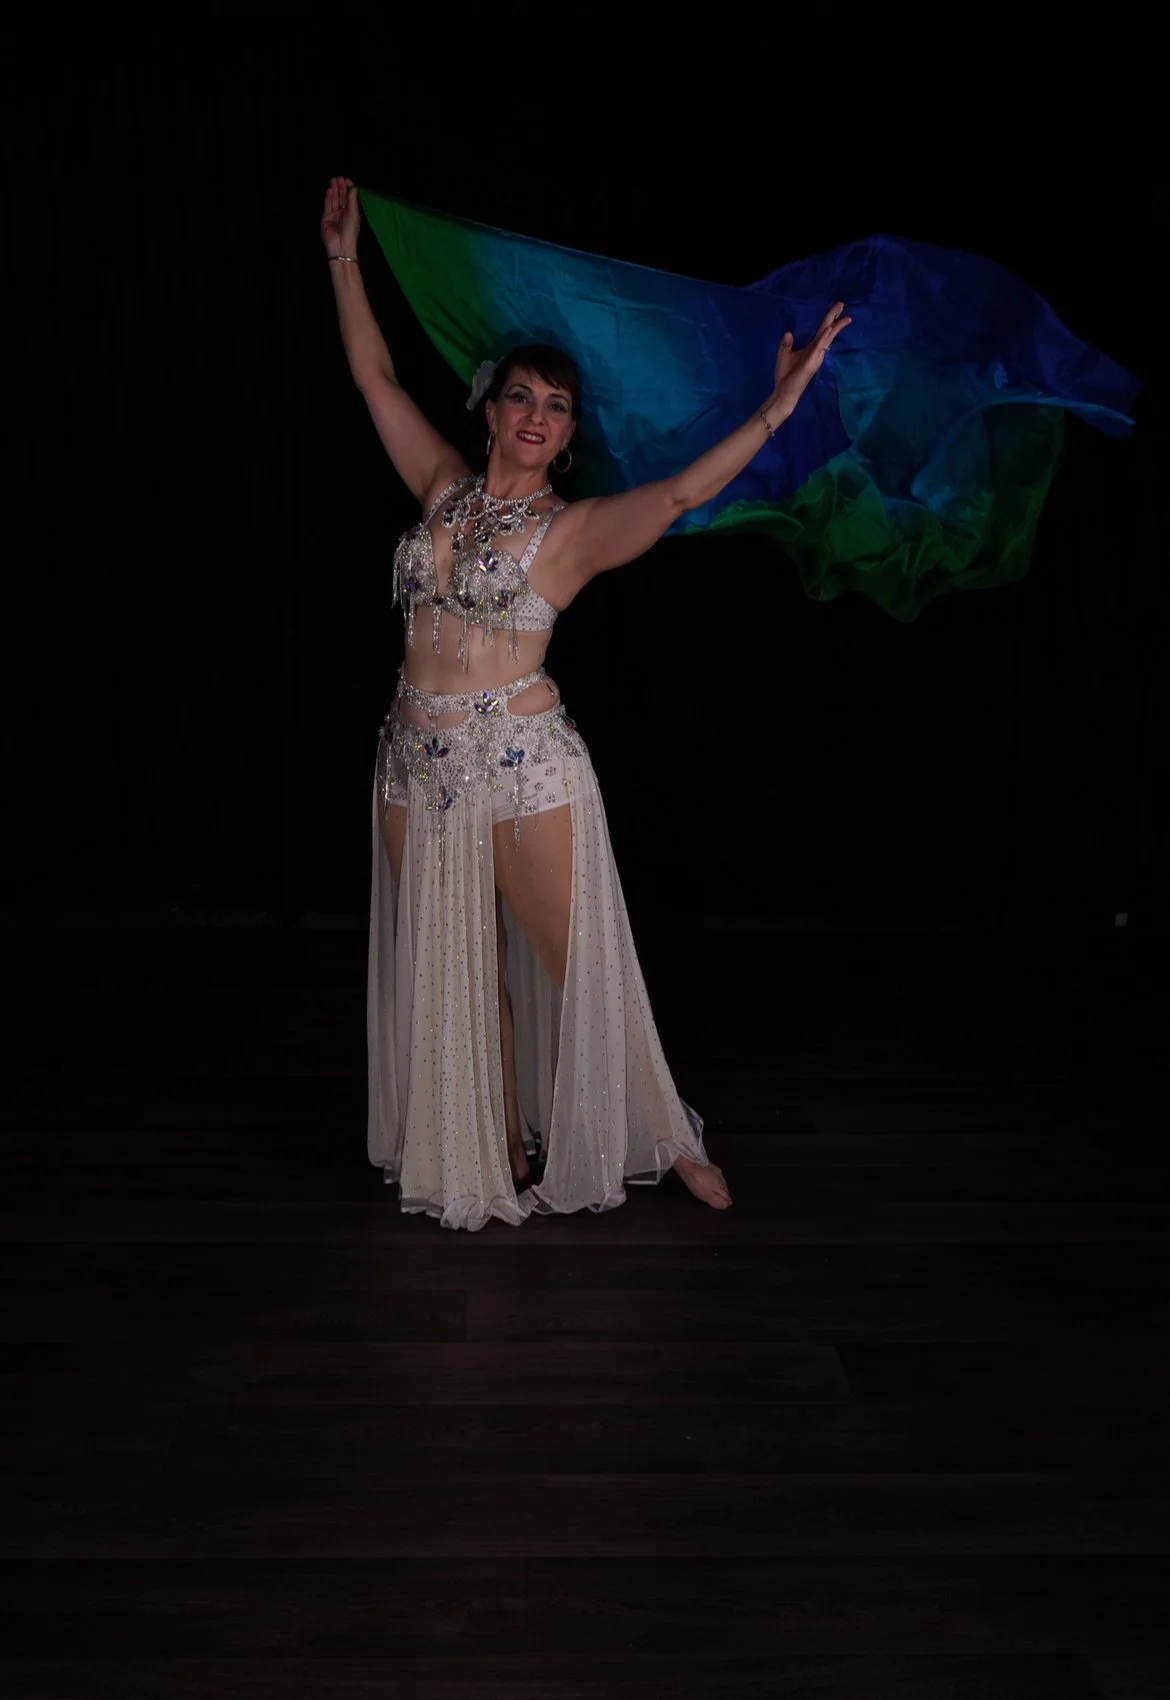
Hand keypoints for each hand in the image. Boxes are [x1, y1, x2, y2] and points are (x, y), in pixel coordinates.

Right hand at [321, 176, 360, 257]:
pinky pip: (327, 205)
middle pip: (342, 198)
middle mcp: (343, 213)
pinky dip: (328, 198)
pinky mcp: (326, 218)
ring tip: (333, 180)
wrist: (340, 245)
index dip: (348, 189)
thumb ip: (352, 199)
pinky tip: (329, 190)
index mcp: (352, 213)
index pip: (350, 198)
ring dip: (334, 190)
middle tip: (339, 177)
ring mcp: (334, 215)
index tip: (347, 180)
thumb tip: (354, 186)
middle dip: (340, 188)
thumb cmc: (350, 230)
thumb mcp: (353, 213)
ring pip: (334, 200)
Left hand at [770, 302, 851, 416]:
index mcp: (811, 348)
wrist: (784, 392)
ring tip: (844, 317)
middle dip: (836, 319)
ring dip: (835, 327)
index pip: (822, 331)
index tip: (838, 308)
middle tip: (842, 304)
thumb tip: (789, 333)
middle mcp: (816, 351)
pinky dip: (824, 338)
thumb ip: (787, 343)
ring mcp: (816, 357)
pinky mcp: (811, 363)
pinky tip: (829, 330)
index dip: (829, 319)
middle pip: (828, 332)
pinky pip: (819, 348)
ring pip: (827, 339)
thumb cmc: (785, 375)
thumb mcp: (784, 354)